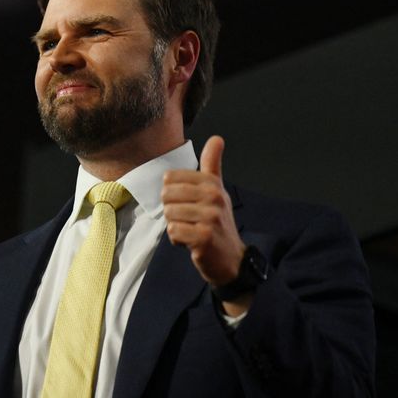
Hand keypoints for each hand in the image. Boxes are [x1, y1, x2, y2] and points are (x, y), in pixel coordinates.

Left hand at [162, 136, 245, 286]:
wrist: (231, 259)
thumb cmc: (218, 222)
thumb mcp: (217, 190)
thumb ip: (212, 165)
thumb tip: (217, 138)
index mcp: (212, 184)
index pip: (170, 178)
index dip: (173, 194)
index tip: (189, 204)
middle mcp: (214, 197)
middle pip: (166, 196)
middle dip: (172, 211)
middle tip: (190, 220)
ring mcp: (210, 217)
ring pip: (169, 214)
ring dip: (176, 227)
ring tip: (192, 230)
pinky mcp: (204, 237)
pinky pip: (173, 231)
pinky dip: (177, 240)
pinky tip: (191, 242)